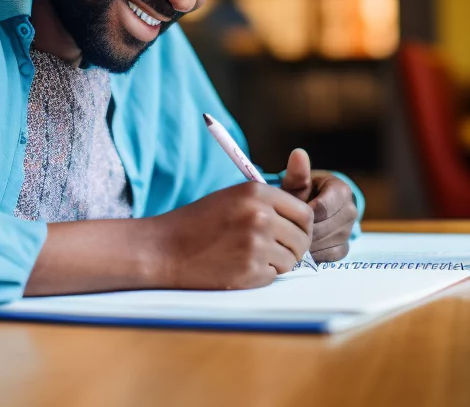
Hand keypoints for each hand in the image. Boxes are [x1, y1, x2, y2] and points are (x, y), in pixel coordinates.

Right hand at [147, 181, 312, 289]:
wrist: (164, 249)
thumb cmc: (197, 223)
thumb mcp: (232, 198)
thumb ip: (267, 203)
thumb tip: (305, 220)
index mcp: (257, 193)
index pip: (304, 214)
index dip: (301, 227)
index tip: (293, 235)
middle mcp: (260, 216)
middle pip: (302, 239)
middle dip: (293, 248)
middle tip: (273, 251)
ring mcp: (256, 245)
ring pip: (290, 260)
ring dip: (276, 263)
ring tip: (249, 257)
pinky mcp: (249, 272)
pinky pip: (272, 276)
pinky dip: (260, 276)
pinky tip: (238, 267)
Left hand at [280, 149, 357, 262]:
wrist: (309, 208)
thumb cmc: (301, 193)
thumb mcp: (296, 184)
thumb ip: (297, 174)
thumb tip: (298, 153)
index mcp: (342, 190)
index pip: (322, 209)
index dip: (302, 215)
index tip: (286, 215)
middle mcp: (351, 210)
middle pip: (324, 228)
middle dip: (303, 230)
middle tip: (283, 230)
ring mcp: (349, 230)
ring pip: (325, 243)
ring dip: (306, 244)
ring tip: (289, 238)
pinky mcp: (344, 248)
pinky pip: (328, 256)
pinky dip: (313, 254)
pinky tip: (299, 247)